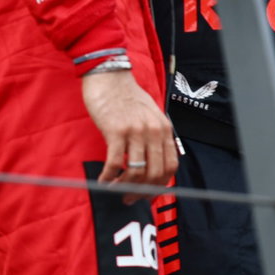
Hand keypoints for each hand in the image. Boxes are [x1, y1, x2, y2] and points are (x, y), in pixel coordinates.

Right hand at [81, 69, 176, 200]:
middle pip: (155, 173)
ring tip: (114, 190)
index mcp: (164, 129)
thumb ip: (155, 136)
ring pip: (136, 172)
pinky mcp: (116, 131)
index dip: (160, 185)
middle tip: (128, 197)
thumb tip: (153, 163)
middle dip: (142, 191)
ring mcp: (136, 131)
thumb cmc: (127, 97)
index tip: (147, 193)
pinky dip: (108, 177)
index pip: (171, 166)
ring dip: (124, 187)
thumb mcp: (150, 114)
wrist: (109, 76)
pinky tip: (102, 181)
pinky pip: (114, 163)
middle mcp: (153, 131)